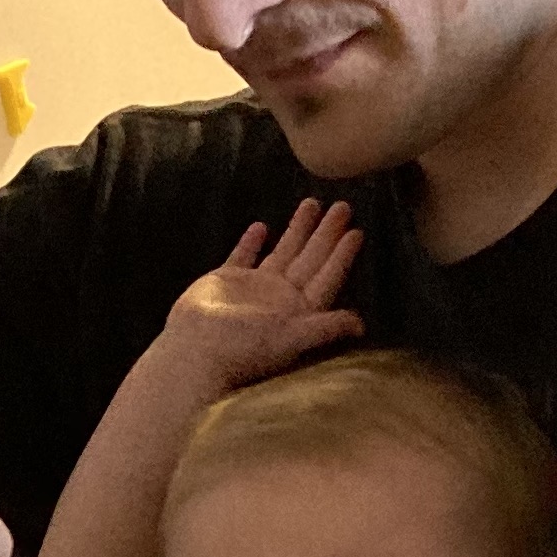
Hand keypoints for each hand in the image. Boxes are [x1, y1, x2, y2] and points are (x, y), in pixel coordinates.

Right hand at [155, 199, 364, 390]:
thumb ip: (325, 328)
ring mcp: (253, 288)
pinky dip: (251, 242)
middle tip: (343, 206)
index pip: (327, 276)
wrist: (194, 353)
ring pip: (282, 251)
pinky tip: (261, 226)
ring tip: (311, 204)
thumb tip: (362, 325)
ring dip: (297, 229)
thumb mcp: (290, 339)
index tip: (356, 231)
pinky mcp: (225, 282)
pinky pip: (242, 256)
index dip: (342, 255)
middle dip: (327, 233)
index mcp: (298, 309)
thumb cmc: (242, 350)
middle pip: (310, 258)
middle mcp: (280, 297)